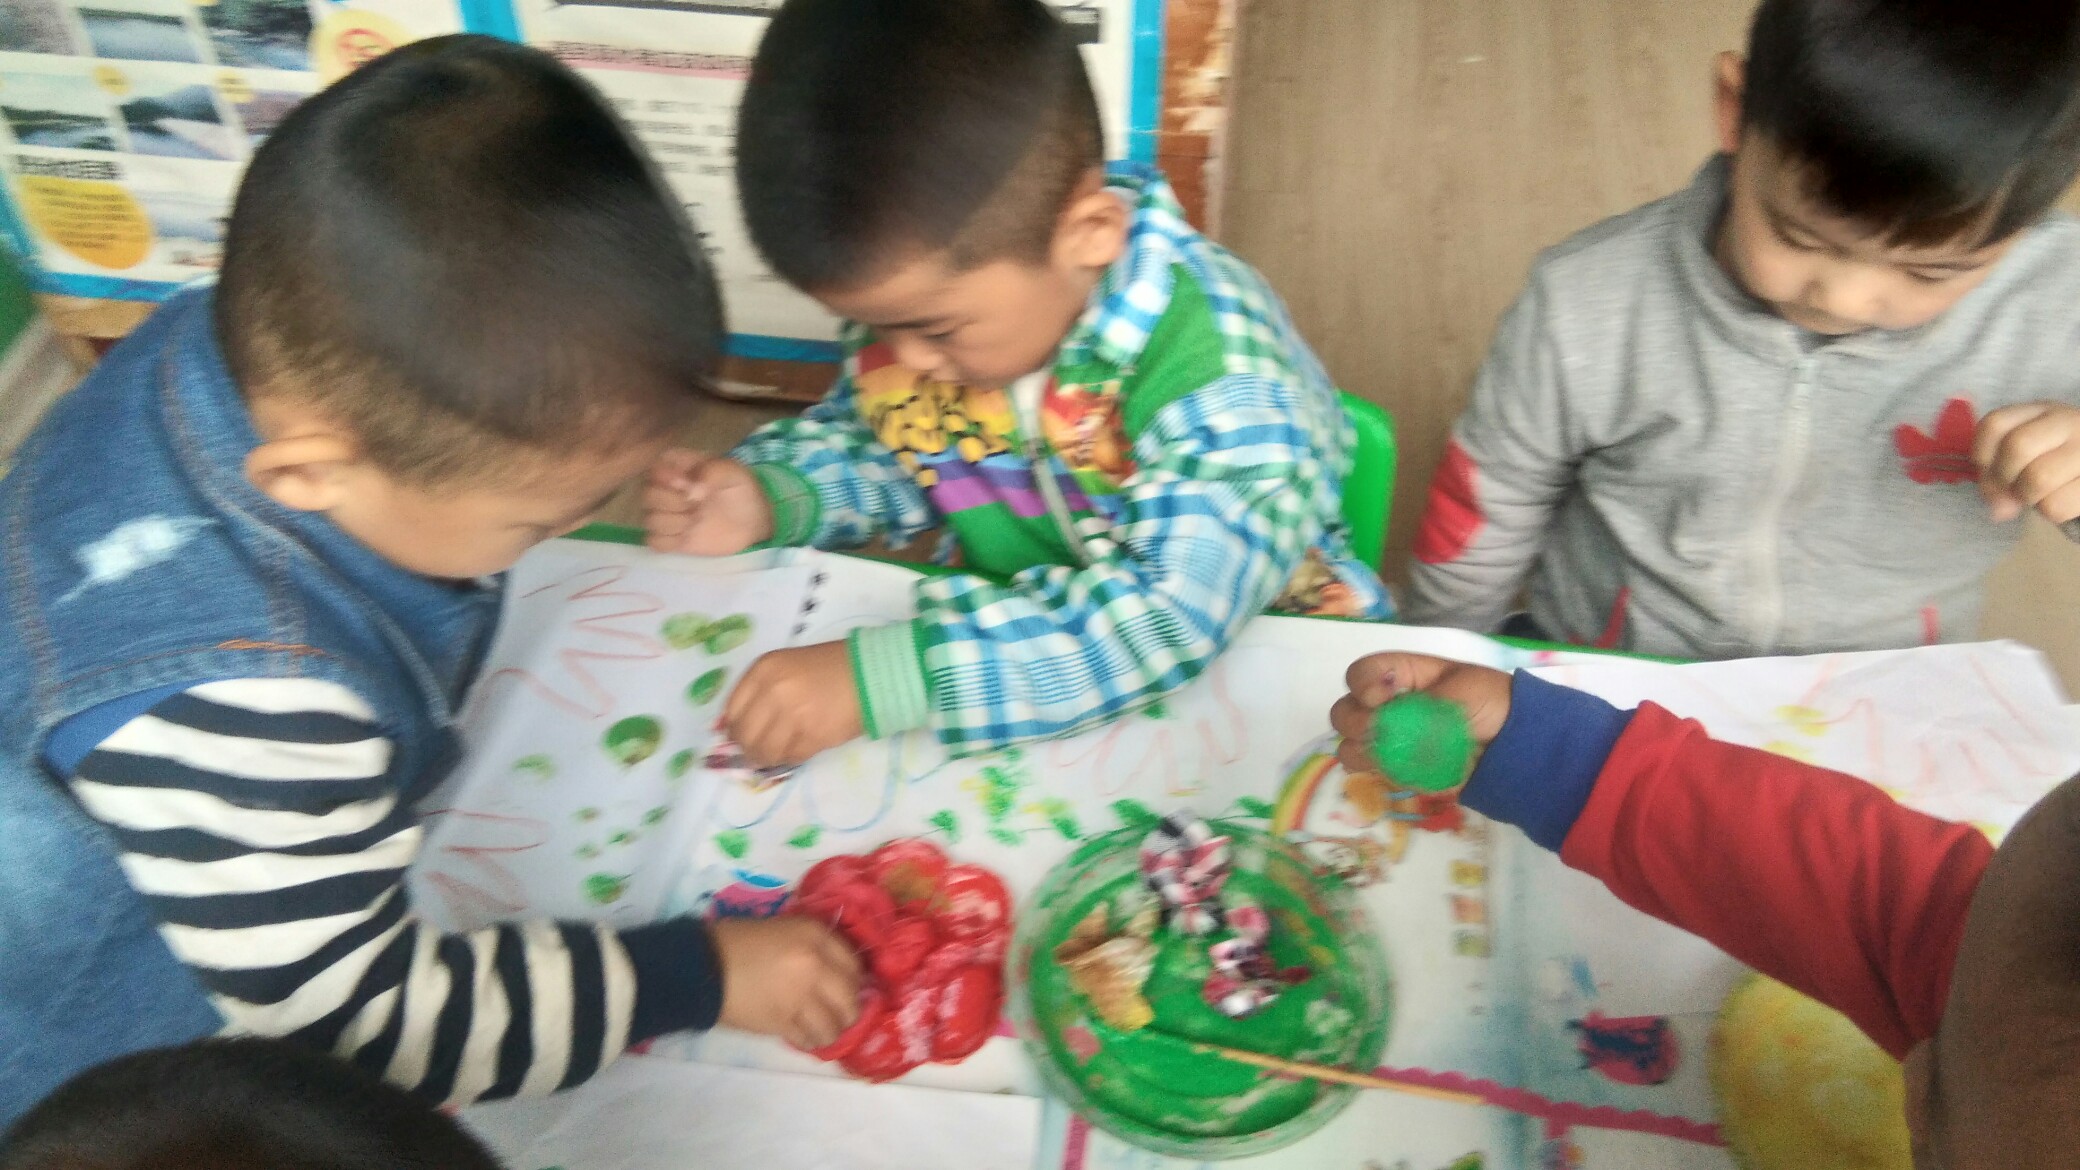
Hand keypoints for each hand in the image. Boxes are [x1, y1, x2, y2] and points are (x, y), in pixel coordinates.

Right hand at [643, 450, 775, 555]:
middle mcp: (664, 489)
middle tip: (699, 506)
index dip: (669, 480)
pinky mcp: (669, 538)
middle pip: (648, 496)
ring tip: (698, 521)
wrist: (752, 521)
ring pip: (650, 520)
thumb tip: (690, 491)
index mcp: (676, 466)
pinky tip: (688, 537)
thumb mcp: (732, 471)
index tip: (690, 486)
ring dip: (676, 523)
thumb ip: (710, 472)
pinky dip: (671, 542)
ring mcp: (665, 514)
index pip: (654, 470)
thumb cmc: (740, 489)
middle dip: (675, 504)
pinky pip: (654, 542)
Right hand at [710, 916, 862, 1048]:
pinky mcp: (782, 1022)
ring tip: (823, 1030)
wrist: (701, 966)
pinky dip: (810, 1041)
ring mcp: (800, 996)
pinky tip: (804, 1036)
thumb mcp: (781, 928)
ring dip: (831, 1031)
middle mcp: (814, 965)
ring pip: (833, 1026)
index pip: (854, 963)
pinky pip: (809, 1039)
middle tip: (840, 1014)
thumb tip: (833, 968)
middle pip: (850, 998)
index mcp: (813, 935)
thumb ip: (811, 944)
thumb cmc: (736, 941)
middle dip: (849, 1011)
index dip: (854, 979)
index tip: (848, 987)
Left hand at [723, 640, 864, 766]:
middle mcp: (773, 691)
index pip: (732, 710)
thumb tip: (734, 726)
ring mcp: (792, 715)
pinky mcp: (812, 736)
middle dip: (748, 748)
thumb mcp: (786, 666)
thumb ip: (760, 690)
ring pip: (764, 751)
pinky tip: (801, 747)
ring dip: (768, 758)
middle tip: (757, 752)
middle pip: (744, 735)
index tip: (740, 736)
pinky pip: (790, 757)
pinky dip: (791, 758)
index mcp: (764, 670)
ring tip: (778, 753)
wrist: (869, 674)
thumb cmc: (828, 668)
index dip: (734, 729)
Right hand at [1329, 653, 1512, 778]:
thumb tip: (1395, 728)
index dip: (1363, 685)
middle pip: (1344, 712)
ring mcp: (1388, 738)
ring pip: (1349, 746)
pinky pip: (1371, 773)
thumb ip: (1428, 705)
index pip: (1361, 673)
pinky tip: (1404, 770)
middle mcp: (1385, 705)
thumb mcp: (1467, 690)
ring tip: (1393, 755)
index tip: (1381, 698)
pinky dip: (1381, 772)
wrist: (1512, 742)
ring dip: (1364, 751)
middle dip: (1357, 722)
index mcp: (1400, 675)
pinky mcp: (1395, 767)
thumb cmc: (1491, 703)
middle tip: (1381, 732)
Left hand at [1974, 403, 2079, 524]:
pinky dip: (2049, 512)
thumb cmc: (2057, 466)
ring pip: (2039, 477)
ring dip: (2027, 497)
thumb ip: (1999, 477)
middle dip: (2004, 478)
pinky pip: (2058, 505)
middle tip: (2014, 489)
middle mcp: (2067, 422)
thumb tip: (1999, 510)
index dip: (1981, 455)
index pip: (1994, 423)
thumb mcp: (2026, 459)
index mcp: (2041, 412)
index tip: (1989, 472)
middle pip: (2017, 446)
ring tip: (2037, 497)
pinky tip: (2059, 502)